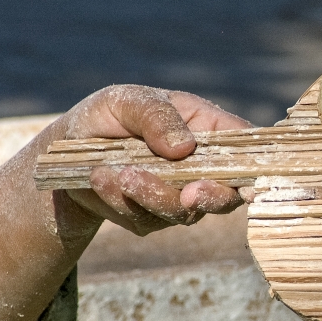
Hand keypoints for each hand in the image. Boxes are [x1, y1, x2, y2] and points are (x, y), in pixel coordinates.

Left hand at [59, 85, 251, 236]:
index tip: (248, 186)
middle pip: (228, 193)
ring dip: (153, 195)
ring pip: (184, 211)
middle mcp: (205, 168)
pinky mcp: (153, 218)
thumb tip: (185, 147)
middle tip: (187, 195)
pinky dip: (122, 201)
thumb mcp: (128, 100)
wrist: (66, 152)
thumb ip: (156, 116)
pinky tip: (99, 179)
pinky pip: (147, 219)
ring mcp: (181, 196)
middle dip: (210, 197)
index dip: (255, 168)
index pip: (247, 149)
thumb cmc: (109, 115)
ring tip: (118, 173)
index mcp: (212, 131)